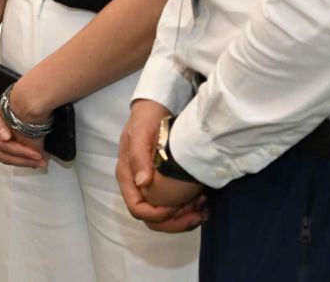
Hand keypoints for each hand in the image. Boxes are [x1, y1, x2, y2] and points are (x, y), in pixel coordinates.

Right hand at [0, 76, 46, 167]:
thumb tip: (6, 138)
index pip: (4, 147)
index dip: (22, 153)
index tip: (37, 155)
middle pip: (4, 156)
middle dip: (24, 161)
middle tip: (41, 162)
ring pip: (2, 156)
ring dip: (19, 160)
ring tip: (35, 161)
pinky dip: (12, 154)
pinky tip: (21, 154)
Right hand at [117, 99, 206, 232]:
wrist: (155, 108)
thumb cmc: (146, 120)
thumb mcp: (140, 134)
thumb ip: (139, 156)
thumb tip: (142, 182)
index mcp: (127, 176)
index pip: (137, 209)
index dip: (157, 214)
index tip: (176, 208)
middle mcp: (137, 185)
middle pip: (152, 219)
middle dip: (175, 221)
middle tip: (197, 213)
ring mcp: (151, 186)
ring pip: (165, 216)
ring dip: (184, 217)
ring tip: (203, 207)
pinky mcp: (163, 184)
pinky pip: (173, 206)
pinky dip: (188, 209)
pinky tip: (202, 201)